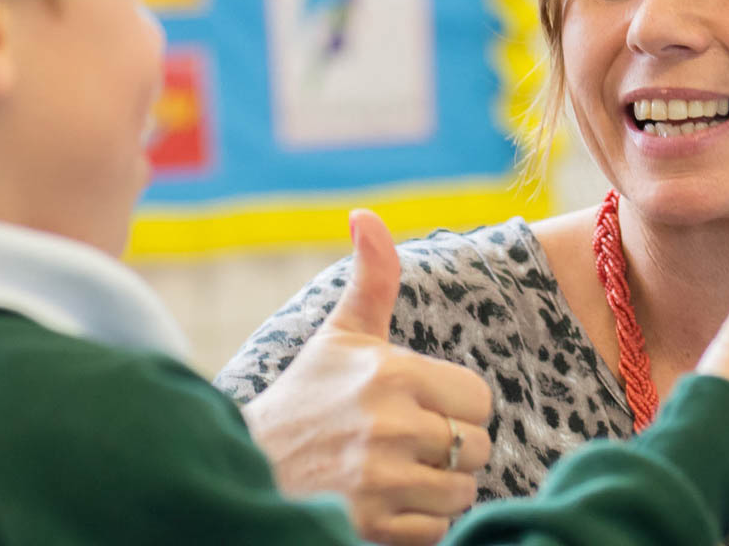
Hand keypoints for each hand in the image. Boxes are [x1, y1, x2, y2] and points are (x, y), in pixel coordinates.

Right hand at [241, 209, 493, 545]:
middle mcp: (390, 425)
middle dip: (451, 451)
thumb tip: (365, 214)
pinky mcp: (373, 527)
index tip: (423, 407)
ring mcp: (381, 480)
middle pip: (478, 448)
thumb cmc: (306, 398)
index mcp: (392, 373)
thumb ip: (372, 277)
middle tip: (408, 444)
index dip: (457, 406)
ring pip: (461, 492)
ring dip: (437, 490)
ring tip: (396, 473)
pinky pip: (435, 531)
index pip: (479, 399)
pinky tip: (383, 504)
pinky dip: (417, 525)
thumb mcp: (341, 334)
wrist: (249, 470)